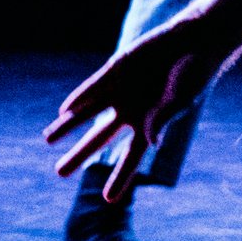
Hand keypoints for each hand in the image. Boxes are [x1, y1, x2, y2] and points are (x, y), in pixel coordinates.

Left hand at [41, 16, 227, 201]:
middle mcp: (130, 112)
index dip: (120, 177)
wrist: (194, 40)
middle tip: (59, 172)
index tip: (108, 199)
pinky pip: (93, 88)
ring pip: (87, 113)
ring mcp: (120, 92)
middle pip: (99, 138)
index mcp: (150, 126)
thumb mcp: (181, 101)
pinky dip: (79, 99)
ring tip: (47, 139)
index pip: (131, 157)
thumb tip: (149, 142)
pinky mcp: (115, 70)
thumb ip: (163, 120)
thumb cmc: (194, 74)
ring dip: (67, 126)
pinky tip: (64, 111)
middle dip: (79, 155)